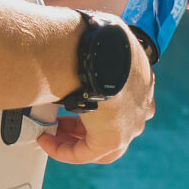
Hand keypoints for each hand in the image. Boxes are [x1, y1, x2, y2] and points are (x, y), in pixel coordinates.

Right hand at [37, 29, 154, 164]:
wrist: (104, 52)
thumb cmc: (101, 39)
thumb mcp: (100, 35)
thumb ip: (91, 44)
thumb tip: (73, 35)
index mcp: (140, 80)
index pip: (122, 98)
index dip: (96, 102)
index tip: (74, 99)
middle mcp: (140, 105)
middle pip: (111, 124)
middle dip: (83, 124)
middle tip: (59, 122)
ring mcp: (130, 124)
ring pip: (101, 143)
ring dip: (74, 140)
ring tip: (51, 135)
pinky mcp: (113, 138)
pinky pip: (86, 153)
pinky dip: (65, 150)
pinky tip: (47, 142)